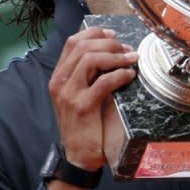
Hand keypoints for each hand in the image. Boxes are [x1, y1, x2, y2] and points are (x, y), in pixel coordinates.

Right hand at [48, 27, 137, 171]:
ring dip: (116, 56)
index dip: (95, 33)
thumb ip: (88, 75)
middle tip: (127, 49)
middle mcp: (60, 81)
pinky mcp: (83, 107)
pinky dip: (120, 75)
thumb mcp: (80, 94)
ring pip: (91, 59)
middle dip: (109, 43)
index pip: (72, 42)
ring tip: (131, 60)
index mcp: (59, 76)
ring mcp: (69, 94)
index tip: (114, 35)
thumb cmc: (84, 124)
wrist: (78, 156)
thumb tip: (112, 51)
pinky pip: (103, 81)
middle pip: (83, 46)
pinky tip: (129, 76)